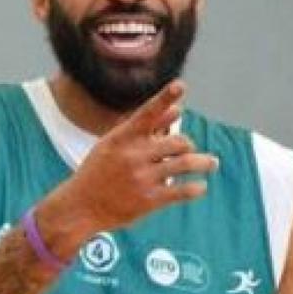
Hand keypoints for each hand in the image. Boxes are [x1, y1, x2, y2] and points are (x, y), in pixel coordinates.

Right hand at [51, 81, 218, 236]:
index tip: (181, 85)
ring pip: (186, 163)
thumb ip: (146, 127)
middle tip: (191, 151)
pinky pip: (182, 191)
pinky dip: (196, 188)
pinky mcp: (149, 200)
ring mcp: (142, 178)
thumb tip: (177, 109)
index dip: (165, 97)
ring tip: (212, 163)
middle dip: (189, 145)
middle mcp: (133, 155)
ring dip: (205, 163)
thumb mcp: (113, 144)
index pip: (147, 113)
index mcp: (122, 137)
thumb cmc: (99, 171)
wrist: (80, 207)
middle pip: (178, 142)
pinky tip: (200, 186)